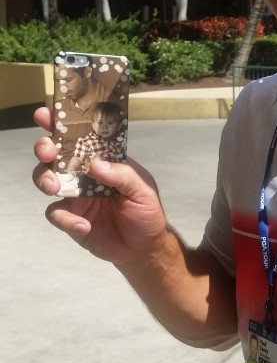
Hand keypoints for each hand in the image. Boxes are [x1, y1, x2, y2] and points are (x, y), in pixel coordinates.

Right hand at [32, 106, 167, 264]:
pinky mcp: (70, 218)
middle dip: (45, 148)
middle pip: (55, 154)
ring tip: (54, 187)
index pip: (80, 136)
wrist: (143, 247)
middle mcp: (83, 173)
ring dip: (45, 179)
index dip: (62, 123)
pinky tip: (84, 227)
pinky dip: (66, 219)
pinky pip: (56, 214)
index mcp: (101, 159)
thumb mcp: (143, 189)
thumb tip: (96, 164)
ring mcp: (74, 195)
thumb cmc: (146, 212)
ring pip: (46, 179)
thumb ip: (122, 175)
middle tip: (48, 153)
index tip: (47, 114)